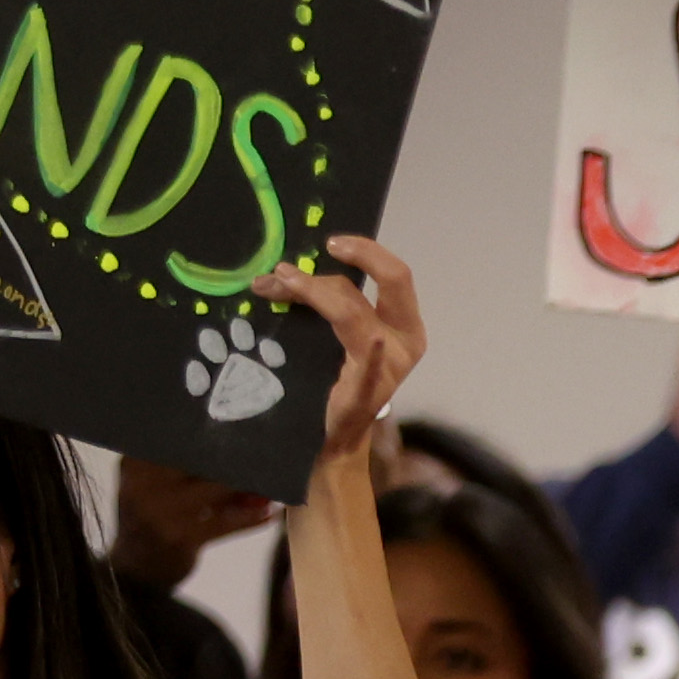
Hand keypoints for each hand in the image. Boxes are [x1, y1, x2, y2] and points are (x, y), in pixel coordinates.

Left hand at [262, 235, 428, 468]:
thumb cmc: (334, 378)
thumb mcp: (335, 332)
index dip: (367, 251)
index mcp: (405, 325)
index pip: (396, 276)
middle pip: (389, 286)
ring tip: (273, 285)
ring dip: (313, 292)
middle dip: (357, 260)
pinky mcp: (365, 395)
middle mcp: (405, 343)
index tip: (331, 242)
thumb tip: (278, 273)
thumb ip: (323, 302)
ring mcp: (389, 369)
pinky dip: (374, 356)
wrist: (333, 435)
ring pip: (354, 314)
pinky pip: (369, 367)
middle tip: (310, 253)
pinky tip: (377, 345)